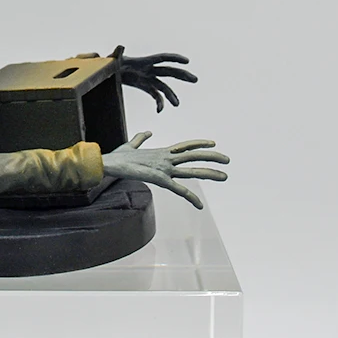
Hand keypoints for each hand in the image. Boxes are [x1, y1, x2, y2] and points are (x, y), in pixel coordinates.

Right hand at [102, 131, 228, 208]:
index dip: (199, 143)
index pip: (185, 146)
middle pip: (194, 155)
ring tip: (225, 176)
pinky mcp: (159, 179)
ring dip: (209, 172)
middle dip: (212, 157)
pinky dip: (190, 197)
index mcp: (161, 152)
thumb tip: (148, 132)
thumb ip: (141, 139)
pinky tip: (200, 205)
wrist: (110, 163)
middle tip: (227, 160)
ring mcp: (164, 168)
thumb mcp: (132, 146)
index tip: (212, 143)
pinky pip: (179, 190)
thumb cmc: (119, 157)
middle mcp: (166, 158)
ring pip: (191, 169)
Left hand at [118, 51, 197, 112]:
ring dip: (171, 95)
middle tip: (195, 80)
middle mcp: (149, 70)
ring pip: (164, 86)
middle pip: (169, 72)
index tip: (187, 61)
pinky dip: (159, 102)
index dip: (175, 58)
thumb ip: (117, 54)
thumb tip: (120, 46)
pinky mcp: (145, 87)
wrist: (109, 71)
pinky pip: (155, 95)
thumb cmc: (111, 62)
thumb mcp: (114, 59)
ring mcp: (148, 79)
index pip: (163, 58)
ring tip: (177, 104)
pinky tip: (159, 110)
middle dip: (182, 75)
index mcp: (144, 61)